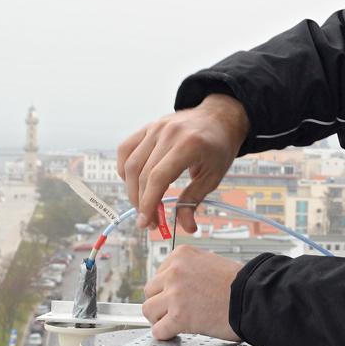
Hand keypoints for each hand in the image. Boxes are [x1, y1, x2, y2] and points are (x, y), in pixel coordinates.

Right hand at [117, 94, 248, 230]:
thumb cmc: (219, 147)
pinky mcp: (148, 127)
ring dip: (132, 190)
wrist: (219, 117)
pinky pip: (126, 149)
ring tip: (142, 206)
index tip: (146, 223)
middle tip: (149, 222)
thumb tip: (187, 228)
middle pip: (143, 173)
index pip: (158, 177)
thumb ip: (194, 200)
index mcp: (189, 144)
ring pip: (131, 163)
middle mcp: (169, 133)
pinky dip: (125, 169)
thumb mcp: (213, 176)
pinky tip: (134, 184)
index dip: (148, 203)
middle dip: (141, 203)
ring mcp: (156, 128)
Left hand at [142, 245, 241, 340]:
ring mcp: (175, 294)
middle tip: (172, 311)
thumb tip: (174, 285)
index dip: (166, 289)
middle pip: (150, 291)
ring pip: (148, 310)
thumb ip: (189, 270)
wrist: (254, 298)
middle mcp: (175, 271)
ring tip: (174, 323)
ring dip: (160, 319)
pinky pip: (159, 330)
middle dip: (160, 303)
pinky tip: (177, 333)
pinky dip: (166, 335)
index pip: (159, 274)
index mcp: (182, 255)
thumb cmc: (240, 284)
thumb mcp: (210, 263)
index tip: (175, 297)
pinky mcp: (179, 316)